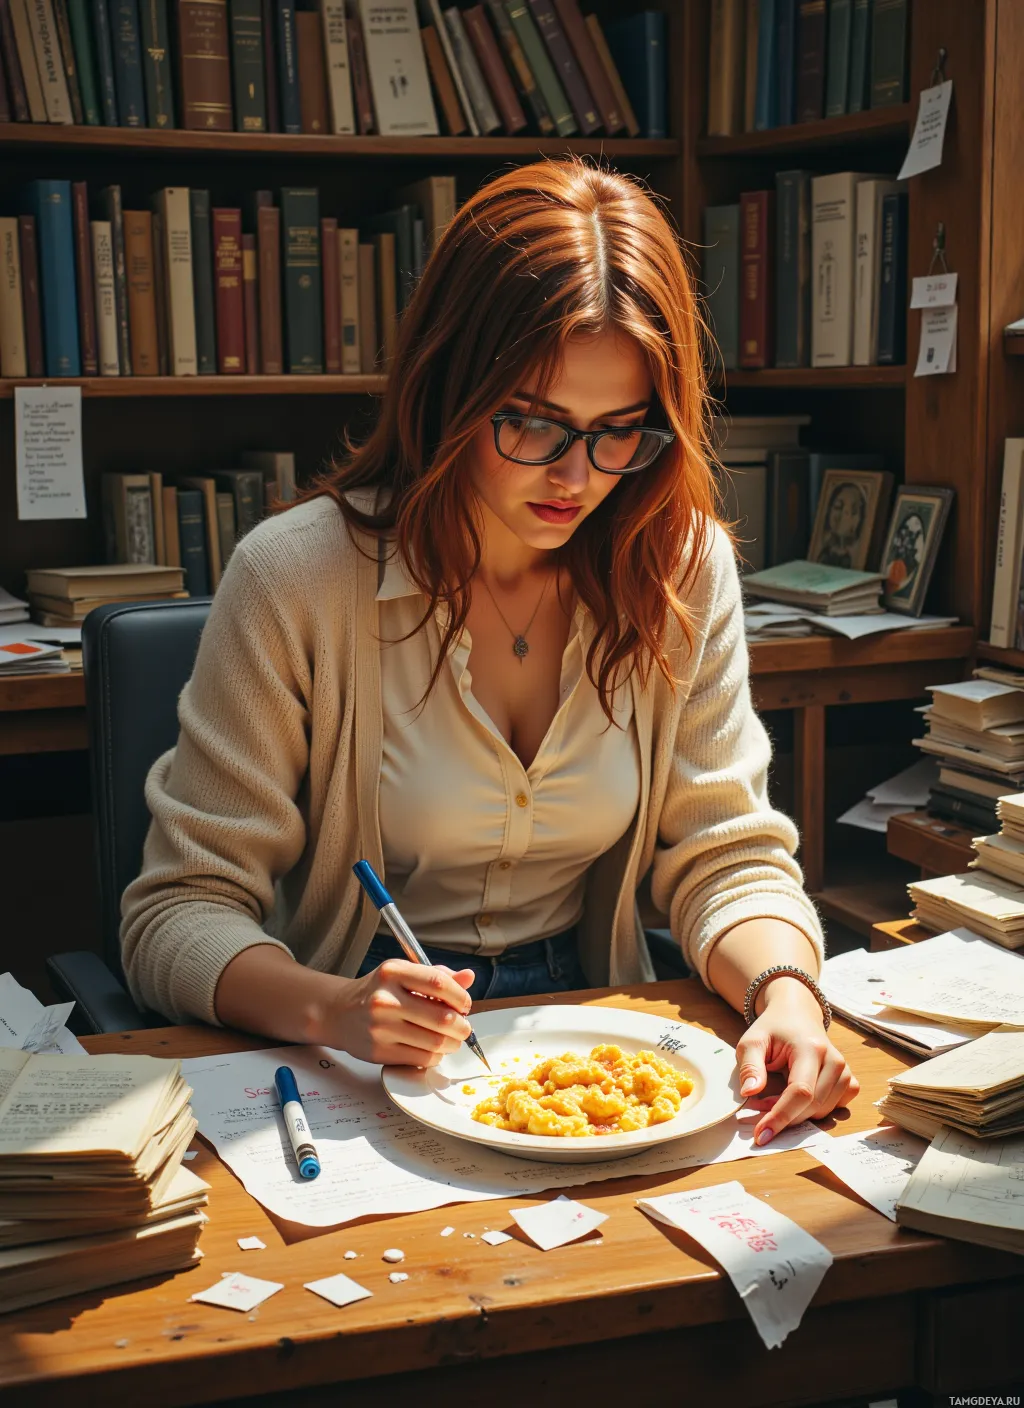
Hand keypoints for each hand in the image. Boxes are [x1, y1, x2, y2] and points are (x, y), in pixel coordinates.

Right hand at [328, 959, 475, 1066]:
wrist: (339, 1013)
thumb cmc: (376, 991)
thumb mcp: (403, 974)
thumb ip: (437, 975)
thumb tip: (469, 977)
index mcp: (393, 973)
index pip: (439, 983)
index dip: (460, 996)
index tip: (465, 1004)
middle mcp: (385, 999)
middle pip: (442, 1017)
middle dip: (462, 1026)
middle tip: (464, 1027)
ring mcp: (381, 1027)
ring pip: (435, 1042)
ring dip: (452, 1043)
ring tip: (451, 1039)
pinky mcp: (379, 1051)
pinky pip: (421, 1059)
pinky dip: (435, 1056)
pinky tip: (433, 1049)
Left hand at [735, 977, 859, 1144]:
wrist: (796, 1015)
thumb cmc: (773, 1029)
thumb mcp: (752, 1041)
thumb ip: (750, 1066)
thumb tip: (750, 1093)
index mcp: (810, 1048)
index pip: (800, 1092)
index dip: (781, 1117)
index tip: (762, 1135)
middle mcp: (834, 1060)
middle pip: (813, 1106)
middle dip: (784, 1116)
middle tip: (758, 1108)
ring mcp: (845, 1071)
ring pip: (824, 1112)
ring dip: (797, 1114)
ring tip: (774, 1097)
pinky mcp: (850, 1081)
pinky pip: (837, 1108)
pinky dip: (815, 1111)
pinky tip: (798, 1099)